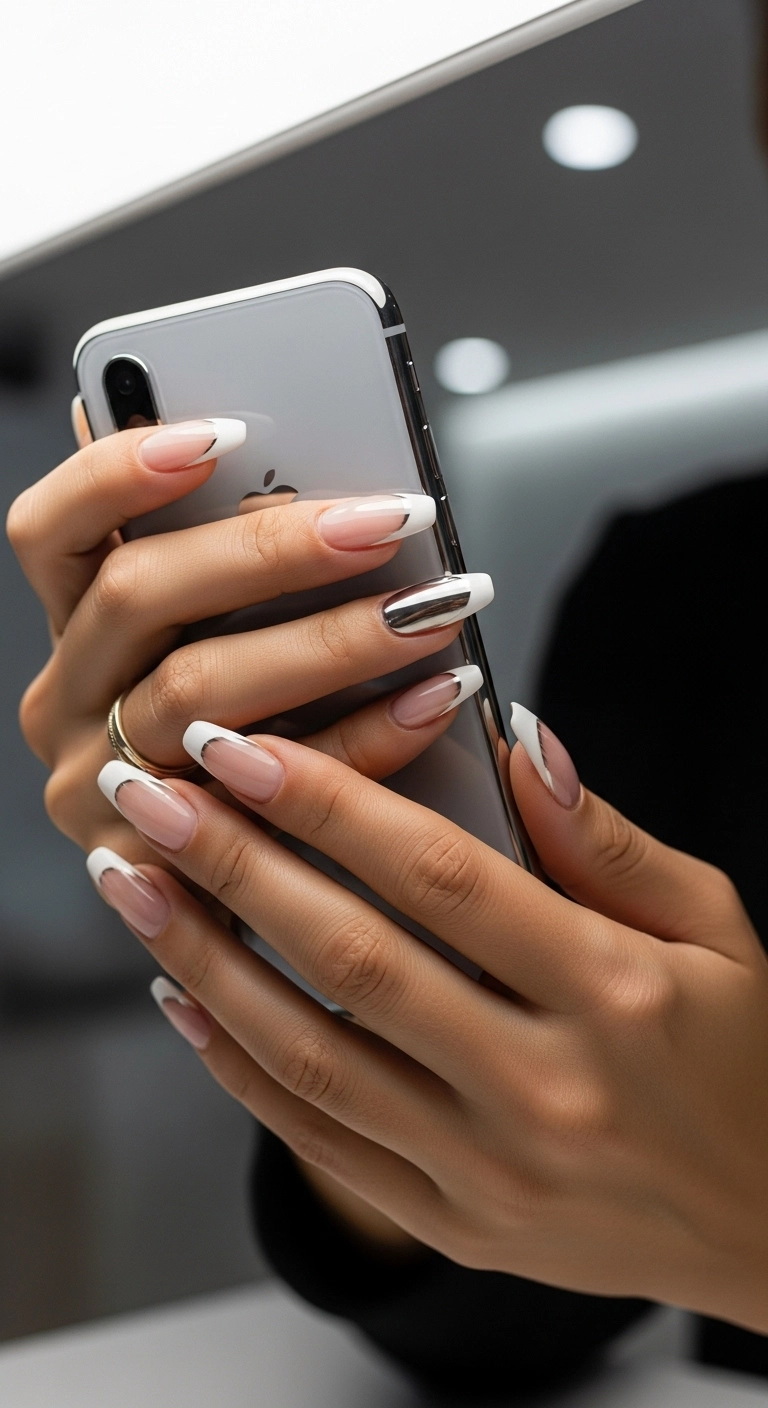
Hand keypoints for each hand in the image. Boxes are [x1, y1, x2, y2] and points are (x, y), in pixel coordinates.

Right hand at [7, 418, 485, 869]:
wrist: (270, 888)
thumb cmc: (260, 728)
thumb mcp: (230, 641)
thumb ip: (243, 567)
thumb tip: (323, 479)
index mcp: (79, 627)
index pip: (54, 530)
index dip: (120, 472)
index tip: (222, 433)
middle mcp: (69, 701)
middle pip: (137, 595)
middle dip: (271, 549)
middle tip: (385, 520)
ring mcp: (102, 787)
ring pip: (198, 692)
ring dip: (331, 641)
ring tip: (431, 607)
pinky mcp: (157, 864)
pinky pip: (262, 789)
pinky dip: (361, 740)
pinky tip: (433, 699)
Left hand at [89, 708, 767, 1333]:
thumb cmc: (743, 1059)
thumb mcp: (715, 928)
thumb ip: (609, 838)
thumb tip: (519, 741)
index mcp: (615, 992)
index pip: (444, 879)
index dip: (332, 804)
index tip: (244, 749)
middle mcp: (546, 1087)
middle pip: (357, 959)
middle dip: (234, 866)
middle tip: (148, 793)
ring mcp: (493, 1171)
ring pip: (315, 1056)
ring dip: (206, 961)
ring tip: (134, 884)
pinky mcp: (459, 1225)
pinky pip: (324, 1144)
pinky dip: (241, 1069)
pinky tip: (184, 998)